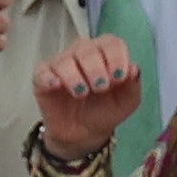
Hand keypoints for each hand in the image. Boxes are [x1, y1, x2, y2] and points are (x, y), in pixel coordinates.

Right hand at [30, 35, 142, 153]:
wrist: (84, 133)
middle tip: (101, 87)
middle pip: (87, 48)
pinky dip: (49, 77)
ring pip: (65, 59)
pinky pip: (42, 71)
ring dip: (75, 76)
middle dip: (96, 67)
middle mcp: (82, 53)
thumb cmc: (105, 110)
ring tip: (82, 93)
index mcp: (105, 54)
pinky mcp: (43, 78)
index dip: (116, 57)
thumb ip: (133, 85)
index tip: (119, 77)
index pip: (111, 42)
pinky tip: (57, 85)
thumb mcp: (127, 102)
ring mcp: (61, 64)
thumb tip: (134, 68)